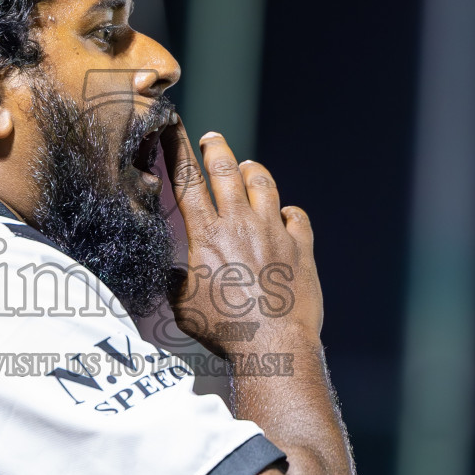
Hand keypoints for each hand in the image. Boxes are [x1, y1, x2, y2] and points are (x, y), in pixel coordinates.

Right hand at [160, 118, 322, 358]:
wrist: (274, 346)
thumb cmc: (224, 332)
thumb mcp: (183, 308)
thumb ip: (177, 282)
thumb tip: (176, 273)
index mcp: (206, 235)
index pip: (186, 180)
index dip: (177, 149)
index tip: (173, 128)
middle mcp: (241, 224)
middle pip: (226, 169)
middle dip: (216, 147)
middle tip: (212, 138)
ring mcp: (275, 232)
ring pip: (263, 183)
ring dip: (252, 171)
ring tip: (247, 168)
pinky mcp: (302, 247)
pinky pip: (297, 216)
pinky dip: (288, 212)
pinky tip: (284, 215)